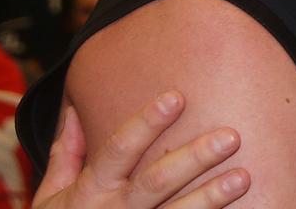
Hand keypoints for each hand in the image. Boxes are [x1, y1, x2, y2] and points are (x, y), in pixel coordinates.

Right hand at [34, 91, 249, 208]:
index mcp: (91, 190)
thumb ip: (67, 154)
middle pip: (156, 181)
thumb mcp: (52, 196)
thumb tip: (73, 110)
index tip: (177, 97)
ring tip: (243, 177)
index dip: (146, 123)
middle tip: (231, 136)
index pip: (120, 149)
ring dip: (211, 197)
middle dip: (194, 158)